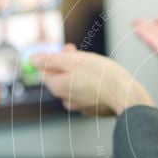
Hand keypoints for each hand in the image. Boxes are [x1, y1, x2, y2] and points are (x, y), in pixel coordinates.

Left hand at [30, 44, 154, 116]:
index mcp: (57, 87)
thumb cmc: (101, 75)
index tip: (69, 48)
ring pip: (74, 85)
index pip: (44, 69)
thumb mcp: (72, 60)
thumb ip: (49, 59)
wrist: (126, 94)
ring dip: (81, 74)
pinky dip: (91, 85)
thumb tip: (32, 59)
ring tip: (96, 67)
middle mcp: (66, 99)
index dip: (54, 55)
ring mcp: (80, 106)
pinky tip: (102, 80)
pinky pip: (87, 93)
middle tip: (83, 55)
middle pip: (60, 77)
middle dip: (68, 64)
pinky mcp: (94, 109)